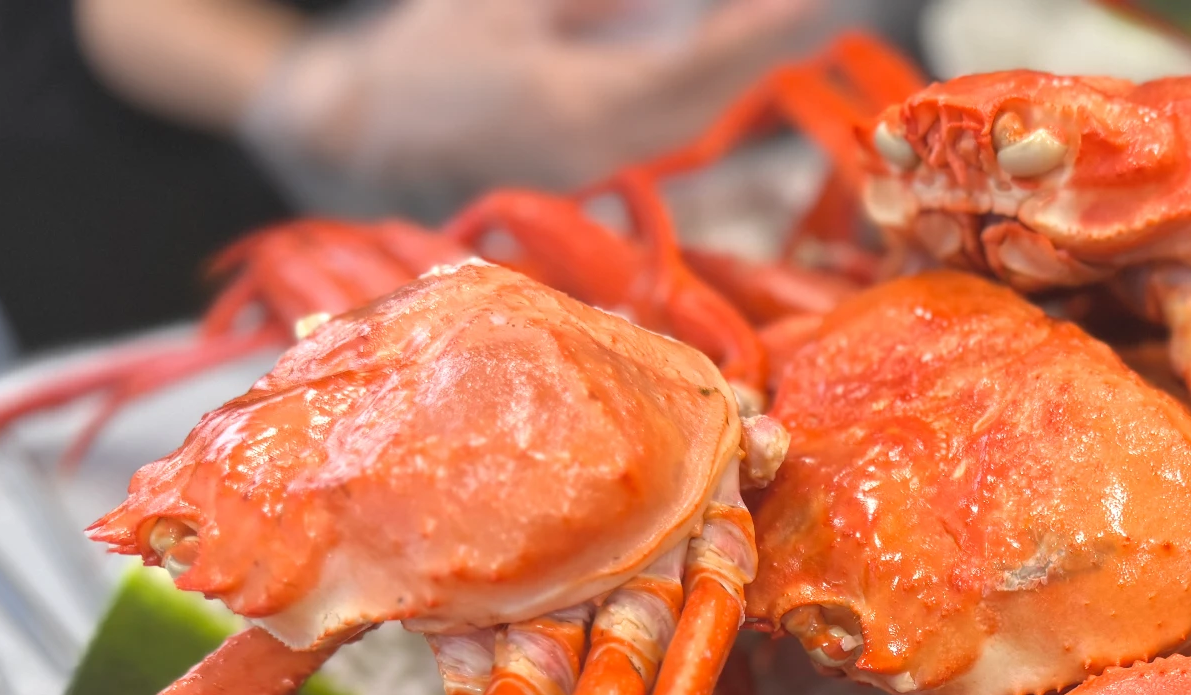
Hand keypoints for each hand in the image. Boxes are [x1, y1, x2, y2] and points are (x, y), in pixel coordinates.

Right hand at [244, 0, 823, 195]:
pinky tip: (751, 66)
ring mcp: (603, 176)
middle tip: (831, 6)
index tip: (822, 3)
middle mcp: (604, 155)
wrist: (360, 135)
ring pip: (705, 125)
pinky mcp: (598, 181)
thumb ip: (601, 3)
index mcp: (579, 108)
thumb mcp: (510, 7)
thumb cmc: (423, 60)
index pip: (701, 70)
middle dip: (776, 49)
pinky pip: (677, 138)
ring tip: (806, 24)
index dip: (765, 37)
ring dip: (756, 75)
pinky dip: (720, 98)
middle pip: (719, 102)